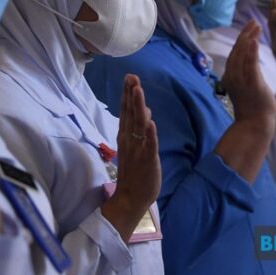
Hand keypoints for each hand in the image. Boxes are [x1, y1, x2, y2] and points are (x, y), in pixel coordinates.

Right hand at [101, 74, 160, 242]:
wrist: (131, 198)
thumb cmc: (134, 172)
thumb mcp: (135, 147)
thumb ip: (138, 128)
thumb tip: (145, 110)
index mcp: (126, 136)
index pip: (126, 111)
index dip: (127, 94)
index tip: (129, 78)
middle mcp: (130, 140)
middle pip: (130, 113)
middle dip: (131, 94)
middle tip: (131, 77)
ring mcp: (138, 149)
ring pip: (138, 124)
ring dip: (138, 107)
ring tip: (138, 90)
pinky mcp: (147, 160)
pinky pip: (149, 145)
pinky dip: (149, 133)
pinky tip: (150, 121)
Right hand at [222, 21, 275, 125]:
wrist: (254, 123)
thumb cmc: (251, 106)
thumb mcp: (242, 86)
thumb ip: (242, 73)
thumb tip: (245, 61)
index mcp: (229, 76)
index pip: (234, 53)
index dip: (241, 38)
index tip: (249, 28)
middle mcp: (232, 76)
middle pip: (237, 50)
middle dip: (245, 34)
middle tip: (253, 22)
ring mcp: (242, 80)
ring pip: (242, 55)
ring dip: (249, 38)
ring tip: (256, 26)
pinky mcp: (252, 84)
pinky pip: (250, 65)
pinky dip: (251, 52)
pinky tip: (254, 40)